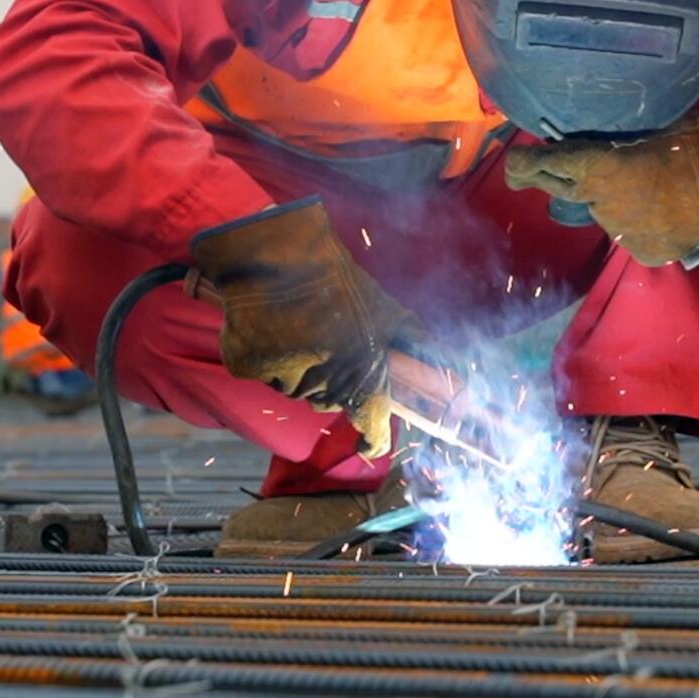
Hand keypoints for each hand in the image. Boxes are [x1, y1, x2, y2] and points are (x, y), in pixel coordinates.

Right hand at [188, 198, 418, 458]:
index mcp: (361, 370)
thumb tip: (449, 366)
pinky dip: (262, 356)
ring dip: (295, 368)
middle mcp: (323, 381)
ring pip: (292, 389)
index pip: (370, 422)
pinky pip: (260, 374)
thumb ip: (416, 342)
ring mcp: (284, 376)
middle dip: (329, 380)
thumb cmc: (339, 282)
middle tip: (324, 341)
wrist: (280, 254)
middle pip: (327, 401)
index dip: (373, 436)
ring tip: (295, 327)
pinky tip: (269, 326)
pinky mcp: (249, 366)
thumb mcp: (386, 309)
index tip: (370, 444)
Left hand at [505, 102, 698, 266]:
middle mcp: (603, 204)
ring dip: (615, 204)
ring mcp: (623, 232)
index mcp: (599, 168)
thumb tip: (583, 156)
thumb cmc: (697, 139)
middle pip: (568, 194)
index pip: (546, 168)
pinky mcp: (645, 252)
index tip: (514, 166)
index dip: (526, 167)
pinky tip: (668, 212)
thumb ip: (609, 152)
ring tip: (650, 189)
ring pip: (603, 216)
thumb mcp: (645, 135)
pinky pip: (631, 236)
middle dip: (569, 183)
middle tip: (590, 170)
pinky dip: (642, 226)